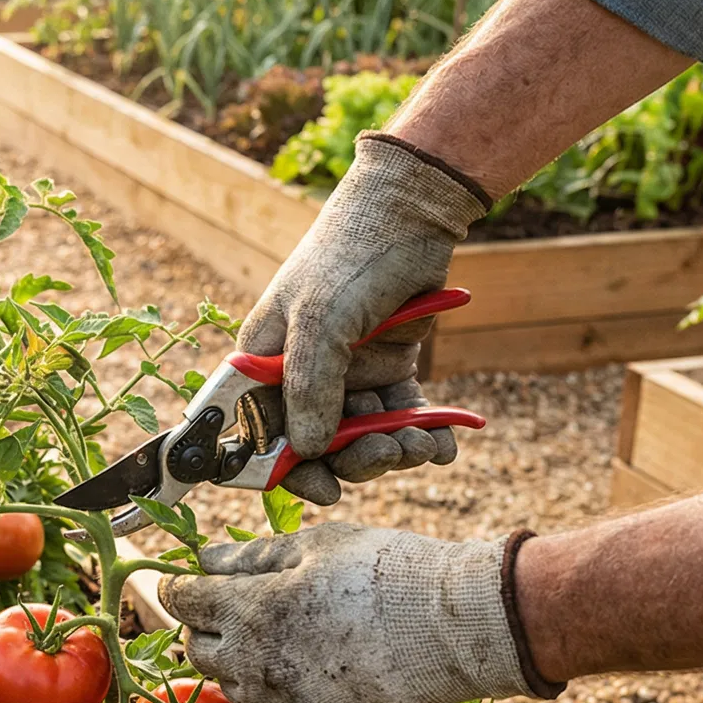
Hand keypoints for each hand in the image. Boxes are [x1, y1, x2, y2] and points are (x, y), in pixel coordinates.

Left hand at [157, 524, 536, 702]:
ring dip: (238, 660)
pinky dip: (273, 693)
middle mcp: (256, 663)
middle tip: (230, 605)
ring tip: (275, 634)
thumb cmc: (386, 570)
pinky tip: (303, 668)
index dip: (180, 586)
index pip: (184, 600)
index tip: (185, 582)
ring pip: (232, 684)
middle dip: (205, 624)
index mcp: (251, 609)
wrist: (455, 628)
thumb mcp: (316, 546)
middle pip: (198, 648)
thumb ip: (250, 556)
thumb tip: (202, 559)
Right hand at [240, 133, 488, 505]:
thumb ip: (309, 389)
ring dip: (393, 449)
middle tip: (386, 454)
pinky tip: (443, 442)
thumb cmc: (347, 258)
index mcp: (264, 364)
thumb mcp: (320, 322)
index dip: (285, 468)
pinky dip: (423, 435)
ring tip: (422, 443)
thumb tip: (305, 451)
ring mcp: (346, 375)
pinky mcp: (388, 370)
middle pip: (316, 446)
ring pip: (362, 438)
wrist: (411, 214)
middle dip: (353, 460)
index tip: (322, 488)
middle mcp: (300, 376)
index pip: (259, 433)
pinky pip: (401, 418)